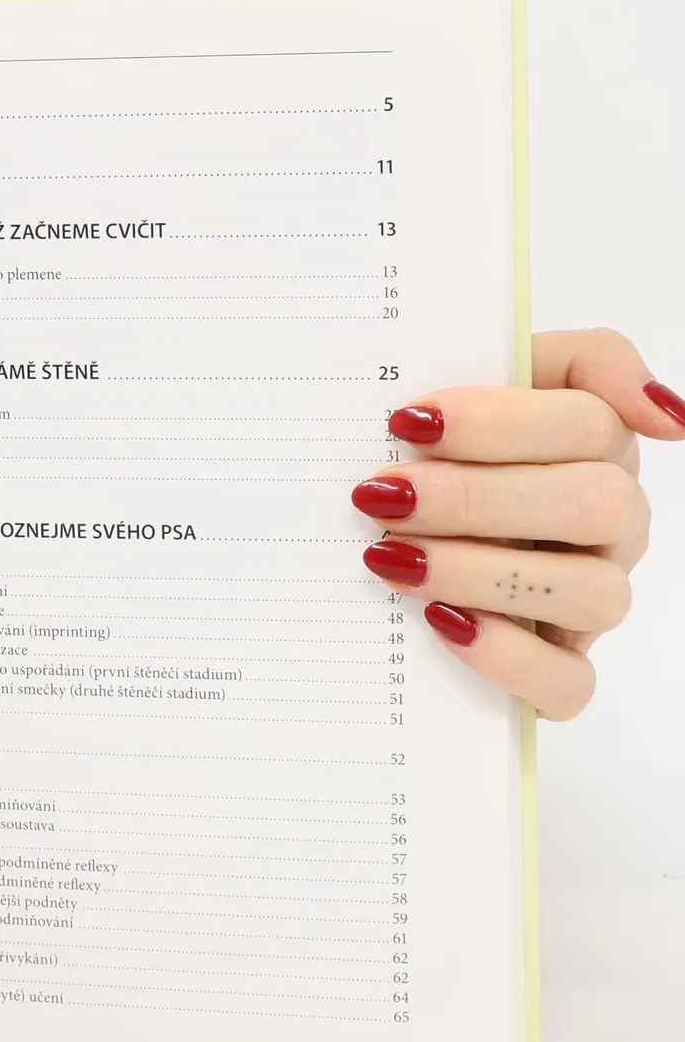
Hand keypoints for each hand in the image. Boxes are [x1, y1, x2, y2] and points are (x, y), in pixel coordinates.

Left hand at [353, 328, 678, 718]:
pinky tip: (441, 622)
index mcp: (597, 446)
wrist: (383, 530)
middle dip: (477, 498)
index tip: (407, 422)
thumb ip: (581, 360)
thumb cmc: (439, 451)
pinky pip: (568, 681)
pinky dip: (507, 657)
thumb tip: (663, 412)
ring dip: (484, 573)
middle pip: (596, 504)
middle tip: (384, 497)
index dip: (498, 423)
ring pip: (594, 593)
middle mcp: (612, 523)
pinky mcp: (560, 670)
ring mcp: (592, 599)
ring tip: (392, 558)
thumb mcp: (490, 381)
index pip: (588, 424)